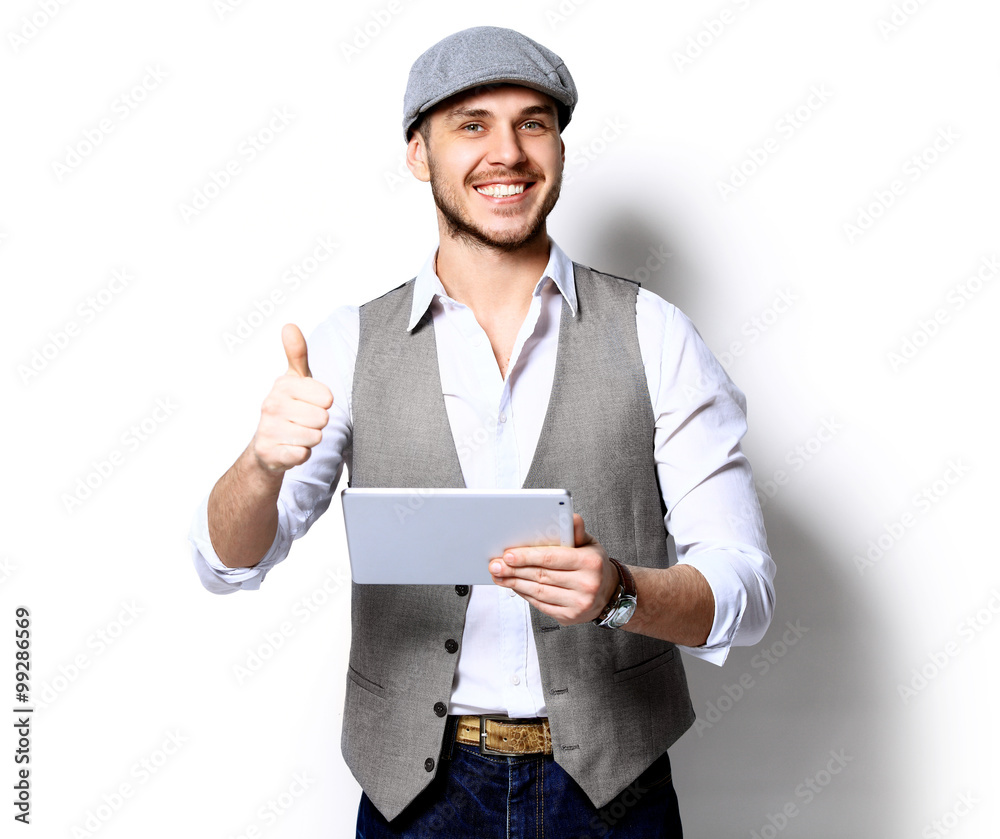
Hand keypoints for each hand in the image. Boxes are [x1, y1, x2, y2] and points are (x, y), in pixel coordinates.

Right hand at [251, 323, 333, 472]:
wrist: (266, 445)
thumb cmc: (288, 408)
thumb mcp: (295, 379)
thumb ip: (297, 353)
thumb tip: (289, 326)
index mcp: (282, 385)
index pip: (327, 398)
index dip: (323, 405)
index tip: (309, 404)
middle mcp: (271, 405)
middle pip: (323, 418)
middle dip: (318, 424)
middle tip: (302, 422)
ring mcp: (268, 429)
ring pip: (315, 437)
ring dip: (310, 439)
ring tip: (296, 434)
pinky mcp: (269, 453)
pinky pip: (303, 454)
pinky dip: (301, 454)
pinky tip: (290, 448)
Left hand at [488, 514, 619, 625]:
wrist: (608, 593)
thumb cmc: (592, 563)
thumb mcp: (589, 544)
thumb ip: (575, 531)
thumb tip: (569, 515)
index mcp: (590, 562)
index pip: (552, 558)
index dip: (527, 556)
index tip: (507, 554)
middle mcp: (586, 584)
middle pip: (541, 575)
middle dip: (514, 570)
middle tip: (495, 565)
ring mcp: (578, 603)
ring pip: (538, 591)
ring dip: (514, 583)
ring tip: (499, 575)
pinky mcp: (570, 617)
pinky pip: (541, 604)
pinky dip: (524, 594)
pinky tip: (513, 585)